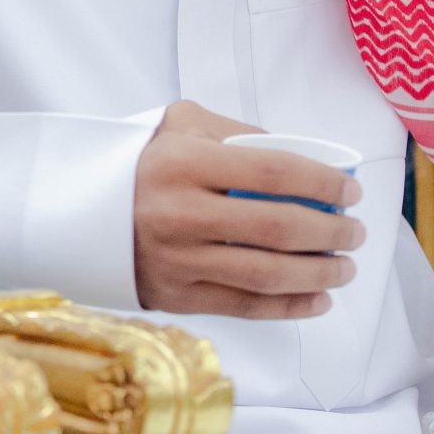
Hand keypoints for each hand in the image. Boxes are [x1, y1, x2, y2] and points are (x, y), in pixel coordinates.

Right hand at [133, 100, 364, 317]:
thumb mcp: (179, 126)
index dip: (322, 183)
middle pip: (277, 228)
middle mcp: (179, 213)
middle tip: (355, 231)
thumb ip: (237, 132)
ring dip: (320, 274)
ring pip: (266, 275)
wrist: (79, 211)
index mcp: (182, 163)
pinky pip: (244, 307)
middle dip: (331, 233)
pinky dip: (289, 307)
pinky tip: (319, 299)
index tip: (351, 191)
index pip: (272, 171)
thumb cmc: (143, 163)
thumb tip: (300, 155)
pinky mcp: (174, 296)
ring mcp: (176, 260)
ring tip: (345, 267)